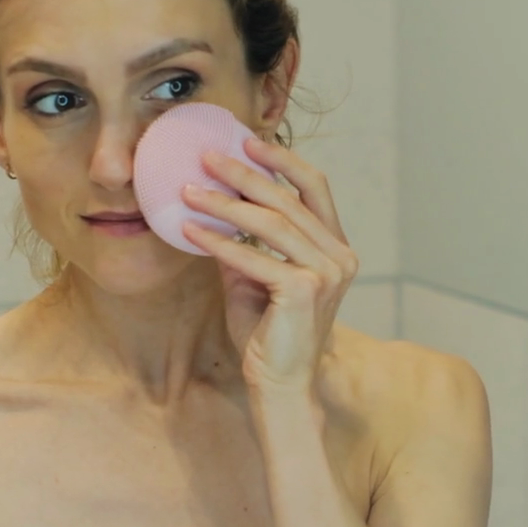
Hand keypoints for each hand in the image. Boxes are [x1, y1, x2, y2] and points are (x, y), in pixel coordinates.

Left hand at [181, 137, 358, 397]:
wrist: (279, 385)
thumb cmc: (267, 335)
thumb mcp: (253, 278)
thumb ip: (244, 244)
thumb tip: (213, 208)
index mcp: (336, 248)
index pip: (315, 189)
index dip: (283, 161)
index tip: (248, 141)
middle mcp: (339, 256)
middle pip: (288, 199)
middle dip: (244, 174)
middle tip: (206, 158)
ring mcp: (327, 273)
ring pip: (271, 223)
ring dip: (224, 203)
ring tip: (187, 191)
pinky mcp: (304, 291)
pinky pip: (254, 256)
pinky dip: (219, 241)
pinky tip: (190, 230)